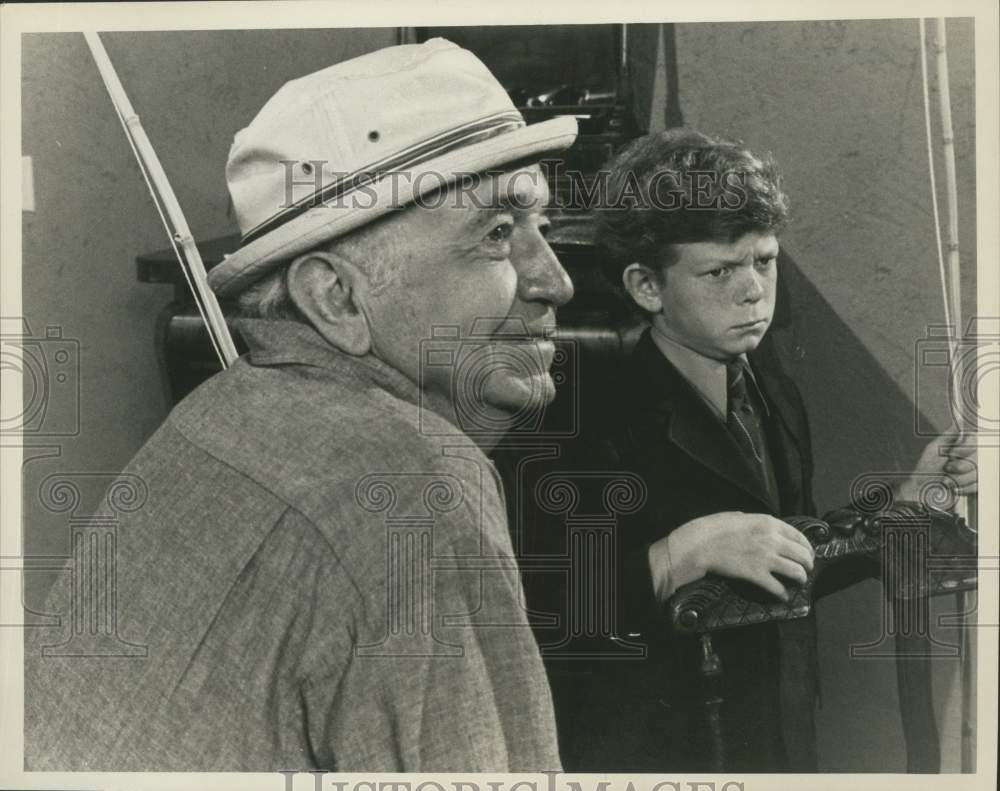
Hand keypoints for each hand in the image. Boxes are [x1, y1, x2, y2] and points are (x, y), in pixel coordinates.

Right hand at [649, 511, 814, 602]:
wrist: (699, 545)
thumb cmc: (713, 528)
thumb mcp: (737, 516)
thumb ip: (754, 521)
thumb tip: (759, 526)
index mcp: (768, 523)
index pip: (799, 536)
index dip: (807, 547)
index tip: (807, 554)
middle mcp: (772, 540)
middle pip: (802, 555)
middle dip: (808, 564)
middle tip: (806, 569)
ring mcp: (766, 559)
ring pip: (797, 572)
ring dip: (800, 579)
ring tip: (799, 582)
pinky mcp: (757, 575)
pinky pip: (778, 587)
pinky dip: (783, 594)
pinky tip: (783, 595)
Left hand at [896, 431, 976, 503]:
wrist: (922, 493)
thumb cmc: (925, 471)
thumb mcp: (934, 449)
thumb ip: (949, 436)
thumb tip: (959, 421)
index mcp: (962, 447)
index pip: (975, 441)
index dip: (965, 448)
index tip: (952, 454)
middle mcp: (971, 458)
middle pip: (979, 457)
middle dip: (961, 465)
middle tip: (947, 468)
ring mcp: (974, 473)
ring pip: (979, 472)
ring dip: (959, 478)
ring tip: (946, 479)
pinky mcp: (975, 486)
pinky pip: (978, 485)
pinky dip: (963, 487)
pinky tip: (953, 487)